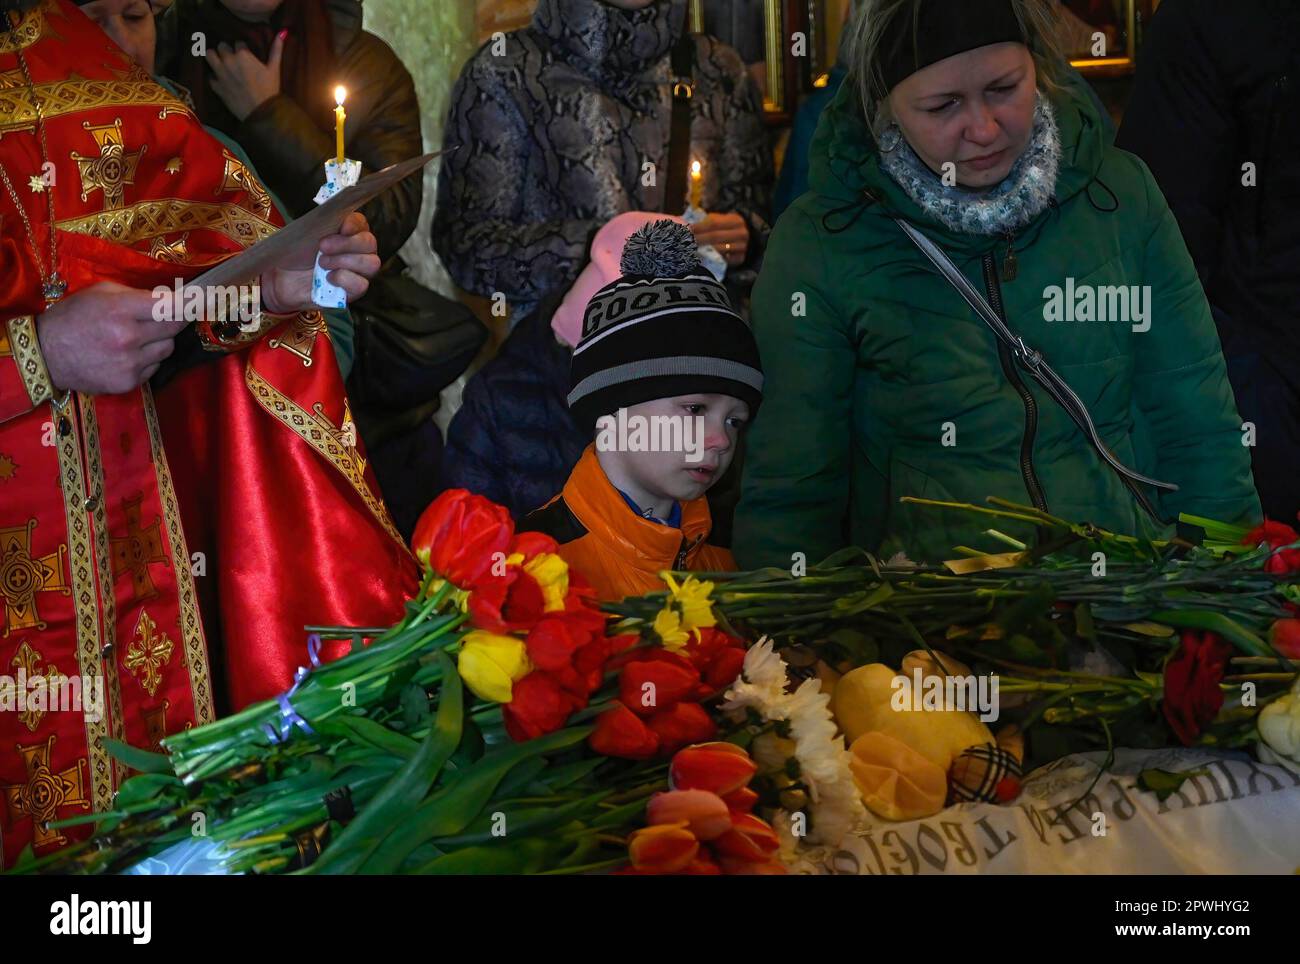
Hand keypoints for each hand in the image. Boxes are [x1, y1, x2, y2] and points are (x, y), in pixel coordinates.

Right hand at [37, 282, 185, 395]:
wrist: (46, 354)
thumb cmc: (73, 317)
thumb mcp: (101, 293)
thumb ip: (137, 295)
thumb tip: (171, 299)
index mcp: (121, 310)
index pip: (171, 307)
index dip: (192, 303)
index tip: (208, 299)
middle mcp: (128, 338)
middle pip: (175, 329)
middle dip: (173, 321)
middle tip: (163, 317)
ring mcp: (130, 363)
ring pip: (167, 349)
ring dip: (159, 342)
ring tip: (135, 338)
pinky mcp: (129, 383)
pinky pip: (154, 367)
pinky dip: (147, 360)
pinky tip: (126, 355)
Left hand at [206, 30, 284, 121]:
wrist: (262, 112)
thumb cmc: (270, 90)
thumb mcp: (275, 69)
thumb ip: (276, 50)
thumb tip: (282, 33)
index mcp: (242, 54)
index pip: (238, 43)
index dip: (243, 48)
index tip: (247, 54)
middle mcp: (228, 61)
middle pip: (221, 46)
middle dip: (227, 50)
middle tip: (233, 58)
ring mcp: (220, 73)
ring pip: (209, 55)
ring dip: (214, 57)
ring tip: (221, 62)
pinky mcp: (217, 86)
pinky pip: (210, 76)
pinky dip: (215, 77)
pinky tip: (222, 80)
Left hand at [260, 212, 380, 312]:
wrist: (282, 277)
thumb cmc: (295, 252)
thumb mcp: (306, 231)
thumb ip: (323, 220)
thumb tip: (335, 210)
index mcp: (347, 232)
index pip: (362, 223)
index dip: (354, 224)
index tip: (341, 226)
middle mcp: (358, 251)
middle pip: (370, 243)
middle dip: (346, 243)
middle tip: (322, 246)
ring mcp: (358, 272)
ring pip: (371, 263)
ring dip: (344, 261)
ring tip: (322, 263)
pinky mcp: (353, 291)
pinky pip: (361, 284)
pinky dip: (343, 279)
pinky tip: (328, 278)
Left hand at [689, 212, 748, 266]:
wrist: (739, 239)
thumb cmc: (723, 228)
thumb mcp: (717, 220)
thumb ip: (704, 222)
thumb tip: (683, 223)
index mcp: (735, 220)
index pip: (713, 223)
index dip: (698, 227)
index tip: (684, 231)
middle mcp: (742, 233)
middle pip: (714, 236)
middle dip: (697, 239)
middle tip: (683, 242)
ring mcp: (743, 247)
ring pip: (718, 249)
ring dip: (702, 250)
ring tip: (688, 250)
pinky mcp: (740, 259)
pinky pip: (723, 260)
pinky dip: (710, 259)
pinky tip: (700, 257)